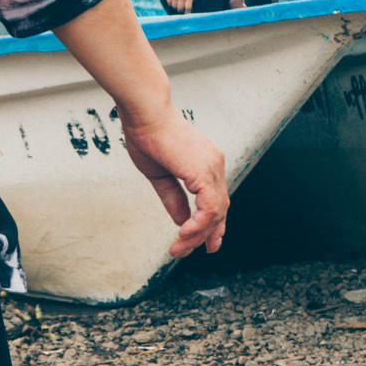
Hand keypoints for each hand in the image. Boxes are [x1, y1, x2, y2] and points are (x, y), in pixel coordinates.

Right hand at [119, 105, 227, 255]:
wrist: (145, 114)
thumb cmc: (147, 136)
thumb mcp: (160, 175)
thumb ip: (173, 197)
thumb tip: (182, 221)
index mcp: (207, 165)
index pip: (217, 201)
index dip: (214, 225)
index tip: (207, 244)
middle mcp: (215, 166)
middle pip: (219, 210)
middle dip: (206, 235)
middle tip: (186, 252)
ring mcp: (213, 168)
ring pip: (216, 212)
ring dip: (197, 234)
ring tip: (178, 248)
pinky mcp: (204, 172)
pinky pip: (209, 208)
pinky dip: (199, 225)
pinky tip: (184, 234)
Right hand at [166, 0, 193, 12]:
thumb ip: (189, 0)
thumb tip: (186, 9)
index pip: (188, 7)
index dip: (187, 12)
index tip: (186, 13)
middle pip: (180, 8)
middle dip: (180, 10)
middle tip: (181, 10)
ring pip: (174, 5)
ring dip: (175, 7)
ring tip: (176, 5)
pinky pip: (169, 2)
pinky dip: (170, 3)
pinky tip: (172, 3)